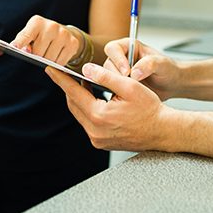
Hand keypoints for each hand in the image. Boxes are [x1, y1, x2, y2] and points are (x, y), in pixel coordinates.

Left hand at [12, 15, 83, 65]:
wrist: (62, 33)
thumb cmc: (40, 36)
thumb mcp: (30, 35)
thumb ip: (23, 41)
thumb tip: (23, 50)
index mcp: (37, 22)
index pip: (26, 35)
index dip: (20, 42)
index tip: (14, 47)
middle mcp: (51, 26)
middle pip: (38, 52)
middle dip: (36, 57)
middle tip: (38, 54)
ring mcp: (63, 34)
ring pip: (50, 59)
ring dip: (47, 62)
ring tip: (48, 54)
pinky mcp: (73, 43)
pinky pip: (61, 62)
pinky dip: (57, 64)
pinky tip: (56, 56)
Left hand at [45, 63, 179, 151]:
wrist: (162, 131)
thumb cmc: (150, 110)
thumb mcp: (129, 86)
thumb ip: (106, 77)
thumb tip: (87, 69)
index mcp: (99, 116)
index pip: (73, 93)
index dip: (61, 79)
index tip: (51, 69)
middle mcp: (95, 131)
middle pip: (74, 104)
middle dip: (70, 88)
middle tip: (68, 74)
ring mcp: (98, 139)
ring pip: (81, 114)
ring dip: (80, 99)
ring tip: (84, 83)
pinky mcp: (102, 142)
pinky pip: (88, 123)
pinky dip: (88, 109)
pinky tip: (95, 99)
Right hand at [104, 38, 180, 100]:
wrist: (172, 84)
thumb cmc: (169, 70)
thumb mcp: (162, 64)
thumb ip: (149, 64)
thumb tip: (135, 72)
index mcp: (130, 47)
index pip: (113, 48)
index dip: (117, 60)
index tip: (127, 72)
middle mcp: (122, 58)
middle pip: (108, 64)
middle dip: (116, 75)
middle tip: (129, 84)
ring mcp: (120, 72)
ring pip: (108, 77)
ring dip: (117, 85)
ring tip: (131, 91)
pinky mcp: (121, 85)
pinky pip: (112, 88)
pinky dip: (118, 93)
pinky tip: (129, 97)